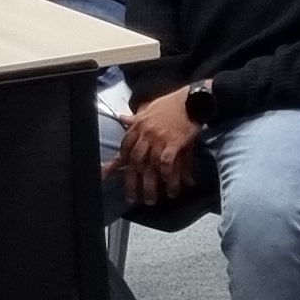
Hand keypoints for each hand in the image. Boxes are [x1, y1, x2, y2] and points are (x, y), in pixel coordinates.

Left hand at [115, 89, 202, 204]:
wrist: (192, 99)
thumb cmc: (171, 104)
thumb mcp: (149, 107)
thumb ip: (135, 117)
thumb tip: (121, 118)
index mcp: (138, 125)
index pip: (124, 147)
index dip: (117, 163)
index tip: (108, 176)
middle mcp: (146, 134)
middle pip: (135, 162)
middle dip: (132, 182)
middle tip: (131, 198)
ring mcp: (159, 139)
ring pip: (149, 167)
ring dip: (150, 186)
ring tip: (151, 200)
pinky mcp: (174, 143)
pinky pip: (166, 164)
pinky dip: (167, 177)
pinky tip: (170, 188)